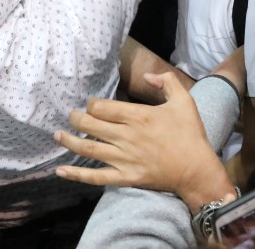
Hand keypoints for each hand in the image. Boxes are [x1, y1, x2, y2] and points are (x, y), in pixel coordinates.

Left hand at [54, 73, 231, 207]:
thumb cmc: (190, 134)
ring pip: (88, 148)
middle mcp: (127, 136)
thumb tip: (148, 75)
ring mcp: (124, 159)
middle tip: (71, 115)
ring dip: (69, 141)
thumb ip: (166, 82)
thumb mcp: (184, 100)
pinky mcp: (125, 177)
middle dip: (76, 118)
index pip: (102, 107)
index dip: (92, 104)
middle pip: (91, 125)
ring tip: (58, 135)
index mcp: (138, 116)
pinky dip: (76, 175)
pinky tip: (60, 171)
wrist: (196, 169)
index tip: (91, 104)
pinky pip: (96, 177)